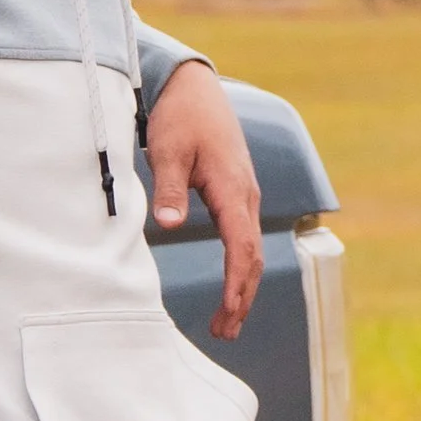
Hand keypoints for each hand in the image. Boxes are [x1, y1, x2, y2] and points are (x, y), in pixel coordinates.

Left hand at [146, 60, 262, 338]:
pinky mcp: (235, 194)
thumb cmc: (180, 117)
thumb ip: (169, 189)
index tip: (228, 310)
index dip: (235, 282)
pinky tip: (231, 287)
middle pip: (252, 257)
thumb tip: (169, 224)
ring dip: (242, 288)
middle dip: (241, 298)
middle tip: (224, 333)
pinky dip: (241, 269)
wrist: (194, 87)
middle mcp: (245, 195)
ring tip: (228, 323)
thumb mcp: (168, 150)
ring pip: (251, 251)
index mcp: (232, 187)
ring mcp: (244, 195)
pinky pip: (245, 238)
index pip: (241, 245)